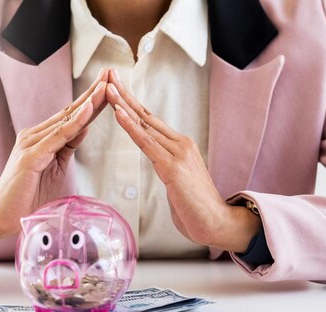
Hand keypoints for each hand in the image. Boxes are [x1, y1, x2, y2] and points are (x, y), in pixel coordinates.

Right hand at [0, 68, 109, 236]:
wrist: (2, 215)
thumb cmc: (28, 195)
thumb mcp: (55, 167)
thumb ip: (67, 147)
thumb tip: (84, 127)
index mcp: (41, 137)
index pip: (71, 115)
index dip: (91, 100)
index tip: (109, 85)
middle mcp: (34, 135)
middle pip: (70, 111)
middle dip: (92, 92)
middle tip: (111, 74)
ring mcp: (30, 143)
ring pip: (66, 120)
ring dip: (88, 102)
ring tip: (106, 86)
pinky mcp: (30, 156)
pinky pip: (58, 137)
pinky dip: (74, 123)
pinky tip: (88, 110)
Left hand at [105, 69, 260, 251]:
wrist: (217, 223)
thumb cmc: (195, 207)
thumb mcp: (178, 181)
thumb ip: (167, 168)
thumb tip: (158, 164)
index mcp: (181, 146)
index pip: (150, 121)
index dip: (132, 103)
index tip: (117, 87)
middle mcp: (180, 144)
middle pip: (146, 116)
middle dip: (125, 94)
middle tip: (109, 74)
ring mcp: (178, 154)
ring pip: (144, 125)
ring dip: (123, 105)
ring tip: (108, 88)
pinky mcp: (173, 168)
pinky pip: (146, 143)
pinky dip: (130, 127)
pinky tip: (118, 114)